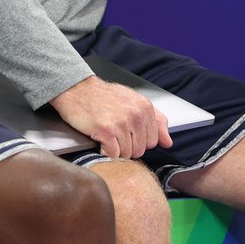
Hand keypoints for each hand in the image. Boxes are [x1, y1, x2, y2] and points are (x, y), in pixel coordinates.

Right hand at [50, 76, 171, 159]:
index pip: (152, 141)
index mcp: (145, 107)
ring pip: (127, 154)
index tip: (126, 132)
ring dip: (116, 149)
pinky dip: (106, 151)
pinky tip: (100, 138)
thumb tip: (168, 141)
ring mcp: (121, 124)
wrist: (76, 89)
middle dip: (127, 146)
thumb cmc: (103, 96)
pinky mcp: (106, 132)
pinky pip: (113, 154)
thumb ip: (156, 120)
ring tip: (107, 134)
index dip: (138, 140)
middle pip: (140, 150)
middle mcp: (136, 115)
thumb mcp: (133, 101)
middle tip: (114, 132)